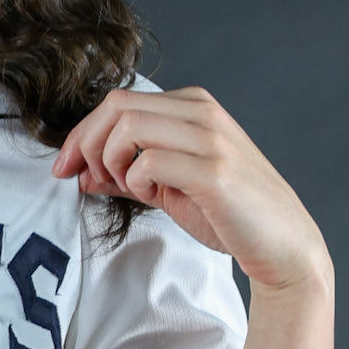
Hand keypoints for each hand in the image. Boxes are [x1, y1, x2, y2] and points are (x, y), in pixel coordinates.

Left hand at [50, 86, 329, 291]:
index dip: (82, 132)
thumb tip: (80, 171)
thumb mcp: (169, 187)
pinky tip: (150, 196)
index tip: (65, 166)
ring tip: (128, 188)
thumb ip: (128, 173)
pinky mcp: (213, 171)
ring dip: (111, 162)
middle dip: (85, 143)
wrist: (283, 246)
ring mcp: (210, 139)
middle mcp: (203, 113)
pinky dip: (135, 181)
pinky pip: (149, 161)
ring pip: (129, 127)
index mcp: (193, 106)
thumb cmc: (228, 215)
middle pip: (117, 106)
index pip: (119, 101)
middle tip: (81, 178)